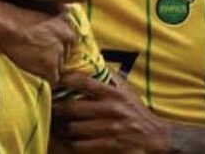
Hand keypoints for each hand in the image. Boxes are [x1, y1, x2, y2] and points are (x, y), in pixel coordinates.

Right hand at [0, 9, 75, 85]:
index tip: (51, 46)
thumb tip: (65, 12)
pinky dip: (47, 78)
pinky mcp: (50, 67)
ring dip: (49, 66)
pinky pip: (54, 78)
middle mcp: (65, 39)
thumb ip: (58, 14)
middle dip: (55, 55)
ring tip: (35, 62)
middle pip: (65, 54)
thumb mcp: (44, 9)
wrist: (7, 27)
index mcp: (65, 25)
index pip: (70, 40)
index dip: (60, 44)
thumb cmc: (19, 15)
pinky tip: (37, 72)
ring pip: (59, 66)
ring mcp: (58, 54)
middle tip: (40, 54)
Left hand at [52, 73, 171, 152]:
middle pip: (74, 107)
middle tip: (50, 106)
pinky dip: (72, 142)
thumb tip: (93, 59)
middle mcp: (111, 109)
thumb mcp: (126, 89)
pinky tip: (67, 139)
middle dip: (58, 108)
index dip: (68, 80)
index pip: (86, 83)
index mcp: (114, 93)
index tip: (56, 79)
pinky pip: (82, 145)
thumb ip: (110, 76)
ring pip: (75, 128)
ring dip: (62, 127)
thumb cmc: (135, 109)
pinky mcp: (110, 145)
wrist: (154, 136)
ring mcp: (110, 128)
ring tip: (54, 123)